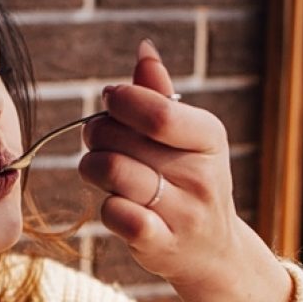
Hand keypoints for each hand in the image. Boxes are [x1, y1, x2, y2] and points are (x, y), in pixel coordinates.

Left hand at [79, 40, 292, 301]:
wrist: (211, 251)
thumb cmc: (189, 182)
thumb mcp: (188, 137)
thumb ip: (160, 95)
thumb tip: (144, 50)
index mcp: (209, 138)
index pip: (157, 111)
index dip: (120, 101)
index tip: (109, 102)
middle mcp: (201, 175)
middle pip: (121, 138)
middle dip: (97, 132)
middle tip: (97, 138)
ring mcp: (183, 213)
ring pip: (111, 172)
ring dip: (91, 166)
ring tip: (97, 168)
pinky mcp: (160, 244)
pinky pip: (113, 214)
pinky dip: (104, 205)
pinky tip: (114, 203)